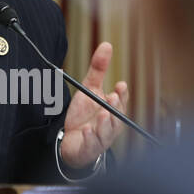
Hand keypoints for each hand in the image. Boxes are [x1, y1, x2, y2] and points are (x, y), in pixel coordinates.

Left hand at [59, 41, 128, 168]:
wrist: (71, 141)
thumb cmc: (84, 115)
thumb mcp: (89, 89)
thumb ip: (98, 70)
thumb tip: (106, 45)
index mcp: (113, 109)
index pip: (121, 100)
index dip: (122, 94)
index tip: (119, 85)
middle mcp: (111, 125)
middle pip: (117, 116)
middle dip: (116, 107)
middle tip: (112, 97)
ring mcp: (101, 138)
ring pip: (107, 132)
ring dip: (105, 123)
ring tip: (102, 115)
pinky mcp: (90, 149)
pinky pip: (92, 144)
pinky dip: (90, 138)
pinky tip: (86, 131)